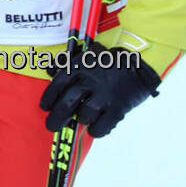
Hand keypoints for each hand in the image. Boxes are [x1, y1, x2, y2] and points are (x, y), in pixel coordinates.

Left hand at [39, 40, 158, 138]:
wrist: (140, 64)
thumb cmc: (109, 61)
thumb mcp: (87, 55)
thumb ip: (68, 63)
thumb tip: (49, 70)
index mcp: (81, 67)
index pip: (57, 84)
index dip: (48, 98)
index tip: (45, 107)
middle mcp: (90, 82)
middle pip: (66, 105)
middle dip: (56, 119)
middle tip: (52, 126)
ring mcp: (104, 95)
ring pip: (83, 116)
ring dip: (80, 120)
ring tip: (82, 119)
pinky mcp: (118, 108)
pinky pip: (101, 127)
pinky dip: (96, 130)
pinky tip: (95, 128)